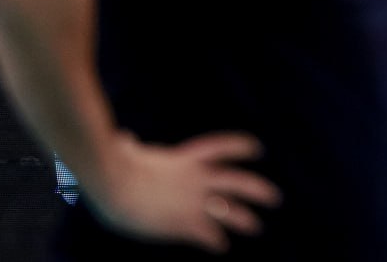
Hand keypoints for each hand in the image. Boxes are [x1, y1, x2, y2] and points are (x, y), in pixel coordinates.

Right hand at [86, 131, 280, 253]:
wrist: (113, 181)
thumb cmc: (112, 164)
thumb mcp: (126, 150)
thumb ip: (131, 146)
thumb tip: (124, 138)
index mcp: (184, 159)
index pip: (221, 147)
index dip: (240, 147)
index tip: (257, 149)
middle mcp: (196, 178)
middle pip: (237, 182)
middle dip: (258, 189)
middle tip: (275, 197)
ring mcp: (192, 200)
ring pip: (230, 211)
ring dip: (245, 220)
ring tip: (257, 227)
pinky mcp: (182, 222)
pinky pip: (207, 233)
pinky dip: (215, 240)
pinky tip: (220, 247)